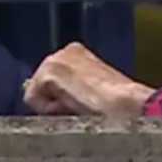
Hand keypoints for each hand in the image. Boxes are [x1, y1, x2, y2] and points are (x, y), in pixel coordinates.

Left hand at [24, 43, 150, 117]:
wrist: (127, 104)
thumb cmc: (119, 104)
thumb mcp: (94, 89)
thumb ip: (75, 88)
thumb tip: (60, 102)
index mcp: (76, 52)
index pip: (54, 79)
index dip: (63, 98)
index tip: (79, 105)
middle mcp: (62, 50)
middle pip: (40, 85)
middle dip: (53, 100)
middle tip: (78, 109)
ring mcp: (54, 60)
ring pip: (36, 94)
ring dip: (53, 107)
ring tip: (78, 108)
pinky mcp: (48, 73)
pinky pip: (35, 102)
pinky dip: (50, 111)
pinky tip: (71, 108)